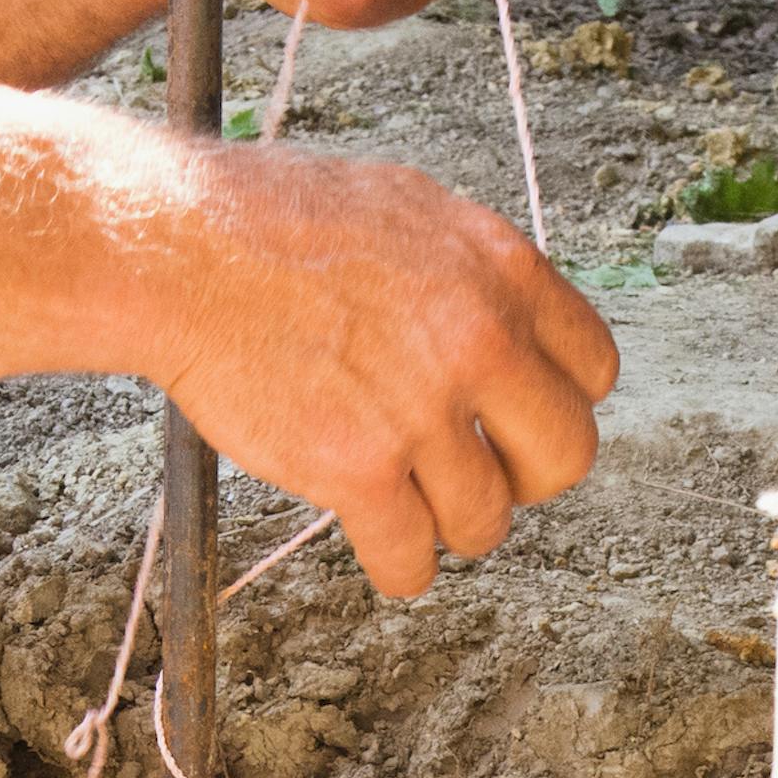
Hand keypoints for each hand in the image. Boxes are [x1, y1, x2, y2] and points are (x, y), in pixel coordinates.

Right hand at [150, 148, 616, 597]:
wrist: (183, 251)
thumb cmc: (269, 221)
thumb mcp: (406, 208)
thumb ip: (468, 274)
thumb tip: (502, 324)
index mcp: (500, 271)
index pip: (594, 370)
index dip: (554, 406)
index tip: (517, 422)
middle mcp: (478, 341)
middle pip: (566, 456)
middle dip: (526, 480)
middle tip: (481, 478)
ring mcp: (420, 411)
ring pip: (486, 521)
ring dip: (450, 526)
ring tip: (410, 506)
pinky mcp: (357, 471)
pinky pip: (410, 559)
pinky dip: (400, 568)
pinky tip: (383, 550)